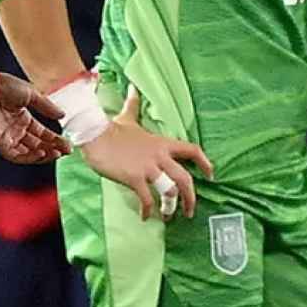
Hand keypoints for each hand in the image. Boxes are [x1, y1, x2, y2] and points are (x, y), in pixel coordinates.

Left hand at [0, 70, 70, 164]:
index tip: (68, 144)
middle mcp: (14, 130)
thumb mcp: (32, 94)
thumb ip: (47, 107)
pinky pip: (15, 156)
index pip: (41, 133)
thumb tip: (62, 115)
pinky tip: (42, 153)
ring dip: (43, 155)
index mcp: (22, 118)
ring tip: (57, 153)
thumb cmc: (4, 86)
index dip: (55, 139)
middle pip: (36, 145)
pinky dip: (29, 157)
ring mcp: (6, 138)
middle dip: (52, 149)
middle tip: (67, 151)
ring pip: (27, 153)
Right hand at [81, 86, 214, 220]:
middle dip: (190, 197)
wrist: (95, 134)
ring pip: (169, 190)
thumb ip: (134, 105)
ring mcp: (148, 167)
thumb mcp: (127, 117)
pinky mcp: (135, 177)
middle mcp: (159, 156)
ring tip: (168, 217)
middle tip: (190, 211)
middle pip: (185, 178)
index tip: (211, 174)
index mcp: (162, 144)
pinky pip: (147, 198)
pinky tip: (145, 216)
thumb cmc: (111, 129)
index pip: (192, 150)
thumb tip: (132, 89)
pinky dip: (148, 210)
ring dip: (171, 207)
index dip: (204, 162)